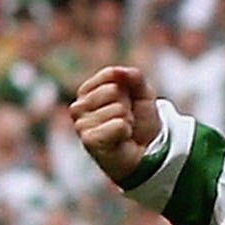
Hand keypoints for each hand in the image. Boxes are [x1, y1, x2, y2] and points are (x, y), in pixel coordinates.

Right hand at [68, 64, 160, 183]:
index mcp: (87, 92)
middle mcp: (78, 107)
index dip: (127, 89)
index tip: (128, 104)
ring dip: (128, 121)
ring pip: (117, 109)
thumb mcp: (142, 93)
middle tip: (126, 120)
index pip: (110, 74)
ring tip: (124, 131)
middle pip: (113, 90)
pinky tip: (121, 140)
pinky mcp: (88, 141)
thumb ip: (133, 77)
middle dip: (128, 106)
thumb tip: (117, 72)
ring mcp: (81, 125)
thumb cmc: (140, 122)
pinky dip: (126, 131)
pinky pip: (118, 125)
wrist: (146, 152)